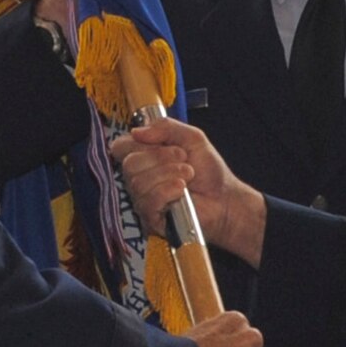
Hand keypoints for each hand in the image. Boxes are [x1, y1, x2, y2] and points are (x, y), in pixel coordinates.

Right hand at [111, 116, 266, 263]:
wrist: (225, 199)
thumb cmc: (209, 171)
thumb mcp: (192, 138)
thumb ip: (166, 127)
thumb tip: (136, 131)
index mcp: (144, 157)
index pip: (120, 147)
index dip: (139, 143)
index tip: (164, 144)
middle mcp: (138, 179)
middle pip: (130, 164)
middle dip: (161, 158)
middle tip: (184, 161)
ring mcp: (142, 200)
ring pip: (139, 182)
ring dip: (169, 174)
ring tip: (188, 177)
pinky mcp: (150, 218)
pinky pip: (149, 200)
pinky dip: (168, 191)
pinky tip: (182, 191)